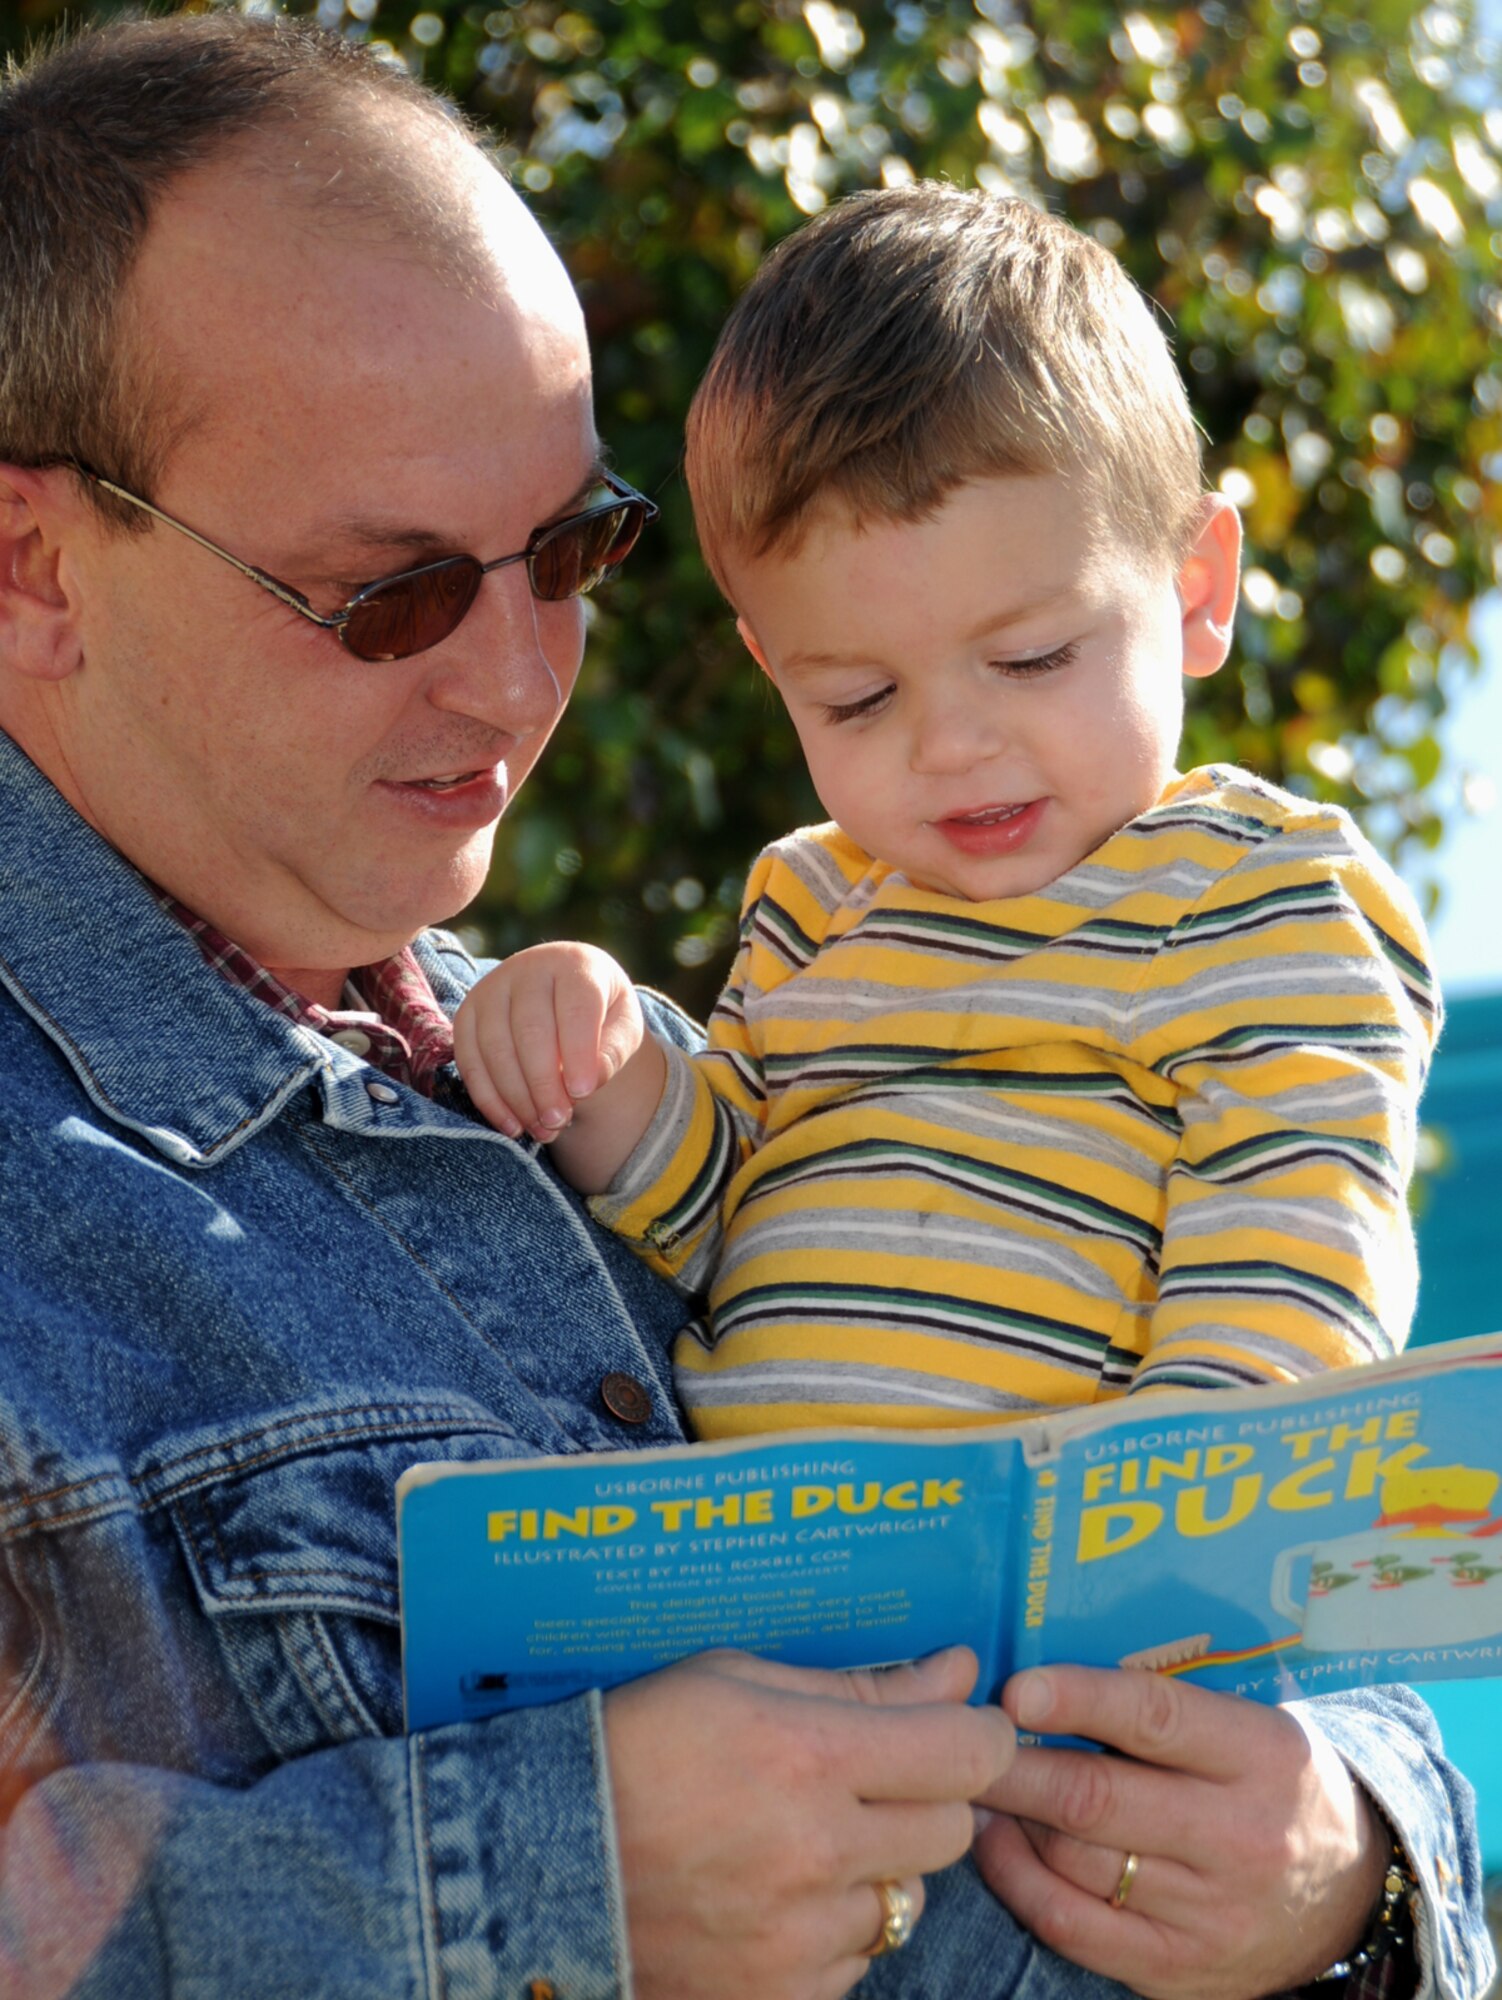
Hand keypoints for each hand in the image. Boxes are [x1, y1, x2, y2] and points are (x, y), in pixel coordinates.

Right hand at [454, 945, 662, 1186]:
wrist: (561, 992)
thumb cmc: (600, 1012)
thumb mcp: (622, 1024)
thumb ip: (614, 1050)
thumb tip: (593, 1081)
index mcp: (574, 965)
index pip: (576, 1006)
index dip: (579, 1051)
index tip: (583, 1093)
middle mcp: (527, 969)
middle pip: (530, 1029)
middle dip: (544, 1083)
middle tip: (559, 1121)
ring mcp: (491, 989)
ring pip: (495, 1048)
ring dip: (517, 1097)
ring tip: (543, 1130)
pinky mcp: (467, 1015)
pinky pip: (469, 1060)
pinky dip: (489, 1099)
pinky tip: (513, 1126)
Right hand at [606, 1646, 1015, 1999]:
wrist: (543, 1861)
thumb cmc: (640, 1746)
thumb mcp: (738, 1681)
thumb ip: (861, 1686)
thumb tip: (955, 1672)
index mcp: (808, 1756)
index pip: (967, 1752)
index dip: (976, 1733)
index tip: (958, 1726)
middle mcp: (816, 1853)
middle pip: (951, 1827)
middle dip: (926, 1796)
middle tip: (865, 1780)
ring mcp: (799, 1938)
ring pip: (908, 1898)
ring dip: (873, 1867)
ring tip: (796, 1840)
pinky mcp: (780, 1998)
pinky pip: (857, 1959)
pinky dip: (832, 1929)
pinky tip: (772, 1895)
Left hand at [972, 1666, 1388, 1999]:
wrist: (1354, 1893)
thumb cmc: (1275, 1780)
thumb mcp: (1253, 1721)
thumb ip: (1166, 1700)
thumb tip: (1049, 1668)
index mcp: (1262, 1756)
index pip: (1154, 1719)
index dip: (1076, 1699)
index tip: (1015, 1688)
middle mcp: (1240, 1838)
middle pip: (1097, 1800)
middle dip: (1014, 1766)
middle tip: (964, 1738)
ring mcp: (1211, 1915)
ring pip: (1077, 1865)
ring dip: (1011, 1819)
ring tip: (974, 1783)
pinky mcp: (1181, 1971)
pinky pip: (1077, 1929)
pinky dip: (1021, 1884)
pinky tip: (997, 1843)